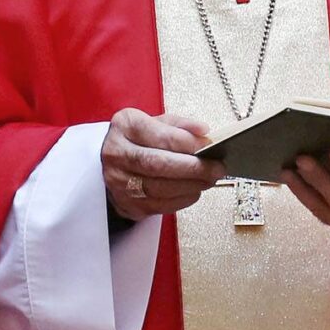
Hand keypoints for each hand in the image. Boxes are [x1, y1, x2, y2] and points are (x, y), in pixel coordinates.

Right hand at [103, 108, 221, 220]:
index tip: (209, 146)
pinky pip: (159, 205)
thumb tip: (203, 132)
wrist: (111, 164)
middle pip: (158, 164)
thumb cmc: (139, 141)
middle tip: (217, 168)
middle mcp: (116, 153)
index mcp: (125, 126)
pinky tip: (194, 191)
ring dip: (191, 185)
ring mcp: (118, 180)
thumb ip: (180, 125)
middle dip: (193, 168)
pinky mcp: (126, 203)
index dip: (188, 143)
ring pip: (159, 188)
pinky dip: (183, 199)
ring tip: (210, 180)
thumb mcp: (156, 123)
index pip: (160, 136)